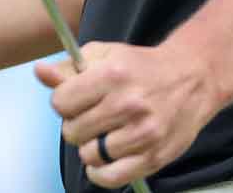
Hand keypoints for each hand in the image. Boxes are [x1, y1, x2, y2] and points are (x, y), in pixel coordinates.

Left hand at [35, 41, 223, 189]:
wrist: (192, 79)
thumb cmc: (143, 67)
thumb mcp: (105, 55)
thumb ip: (70, 67)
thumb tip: (40, 72)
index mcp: (113, 75)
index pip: (61, 102)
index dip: (63, 102)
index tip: (74, 99)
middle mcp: (128, 104)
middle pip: (73, 131)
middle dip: (76, 124)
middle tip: (92, 116)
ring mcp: (142, 134)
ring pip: (89, 155)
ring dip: (91, 147)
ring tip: (104, 133)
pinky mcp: (153, 157)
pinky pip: (109, 177)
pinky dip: (100, 172)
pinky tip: (105, 157)